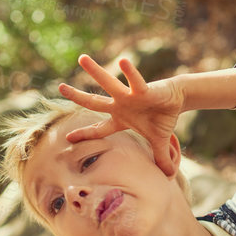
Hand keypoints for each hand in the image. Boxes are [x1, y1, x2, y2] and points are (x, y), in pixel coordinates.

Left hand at [58, 54, 186, 172]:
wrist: (175, 99)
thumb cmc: (162, 118)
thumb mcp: (159, 142)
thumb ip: (160, 158)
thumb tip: (169, 176)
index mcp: (121, 118)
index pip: (100, 128)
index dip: (86, 133)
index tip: (68, 138)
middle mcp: (121, 105)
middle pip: (95, 103)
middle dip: (77, 96)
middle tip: (60, 87)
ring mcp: (130, 96)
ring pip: (110, 84)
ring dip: (96, 72)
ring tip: (82, 59)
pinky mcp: (144, 89)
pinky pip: (136, 80)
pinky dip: (130, 72)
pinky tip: (123, 61)